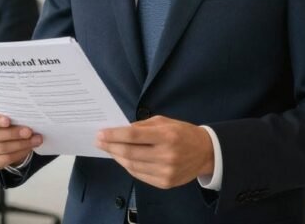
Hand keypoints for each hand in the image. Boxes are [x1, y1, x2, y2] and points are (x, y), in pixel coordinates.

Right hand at [0, 108, 42, 169]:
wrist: (0, 135)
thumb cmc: (2, 120)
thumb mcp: (2, 112)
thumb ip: (8, 112)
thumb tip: (26, 114)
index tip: (8, 121)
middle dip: (13, 133)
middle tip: (29, 131)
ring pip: (1, 148)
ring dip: (21, 144)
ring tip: (35, 139)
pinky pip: (5, 159)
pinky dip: (19, 153)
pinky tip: (29, 148)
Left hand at [96, 115, 213, 188]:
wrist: (205, 153)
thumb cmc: (182, 133)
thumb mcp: (163, 122)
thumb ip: (141, 126)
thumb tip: (119, 130)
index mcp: (166, 136)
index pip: (133, 136)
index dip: (114, 135)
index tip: (100, 134)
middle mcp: (167, 155)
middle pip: (130, 153)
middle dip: (110, 146)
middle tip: (99, 141)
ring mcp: (166, 171)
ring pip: (132, 166)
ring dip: (117, 157)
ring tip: (109, 149)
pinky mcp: (165, 183)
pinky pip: (139, 175)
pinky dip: (128, 167)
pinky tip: (122, 159)